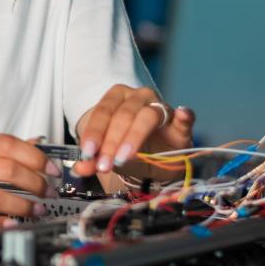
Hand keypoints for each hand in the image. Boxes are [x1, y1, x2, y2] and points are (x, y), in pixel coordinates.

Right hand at [0, 132, 60, 231]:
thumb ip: (4, 148)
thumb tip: (40, 146)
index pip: (8, 144)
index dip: (36, 158)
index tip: (52, 170)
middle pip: (6, 169)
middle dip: (35, 182)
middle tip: (48, 192)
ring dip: (25, 206)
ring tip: (38, 209)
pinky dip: (3, 224)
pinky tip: (15, 223)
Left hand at [72, 84, 194, 178]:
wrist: (155, 162)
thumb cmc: (128, 150)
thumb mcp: (106, 155)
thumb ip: (92, 160)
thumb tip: (80, 168)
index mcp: (116, 97)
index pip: (103, 112)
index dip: (94, 133)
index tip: (87, 153)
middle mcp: (138, 97)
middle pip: (122, 115)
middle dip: (110, 141)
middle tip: (104, 163)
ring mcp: (161, 107)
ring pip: (147, 116)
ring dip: (133, 137)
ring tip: (123, 157)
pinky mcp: (181, 124)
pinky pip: (184, 118)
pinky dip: (184, 116)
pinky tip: (182, 114)